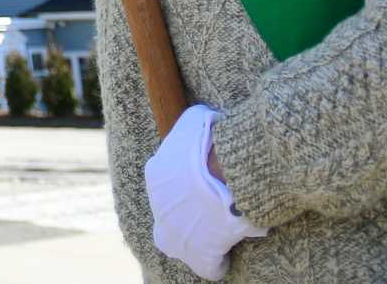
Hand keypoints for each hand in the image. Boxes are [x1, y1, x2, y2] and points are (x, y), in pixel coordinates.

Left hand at [145, 104, 265, 281]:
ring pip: (187, 241)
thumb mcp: (198, 119)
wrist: (226, 173)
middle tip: (215, 210)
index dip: (188, 187)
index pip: (167, 185)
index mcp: (156, 174)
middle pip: (173, 215)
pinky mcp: (197, 256)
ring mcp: (175, 234)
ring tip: (224, 232)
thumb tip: (207, 120)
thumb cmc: (213, 143)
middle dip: (191, 214)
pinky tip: (230, 256)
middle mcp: (158, 206)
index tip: (206, 187)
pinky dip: (219, 263)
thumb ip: (197, 122)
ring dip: (203, 238)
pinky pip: (209, 266)